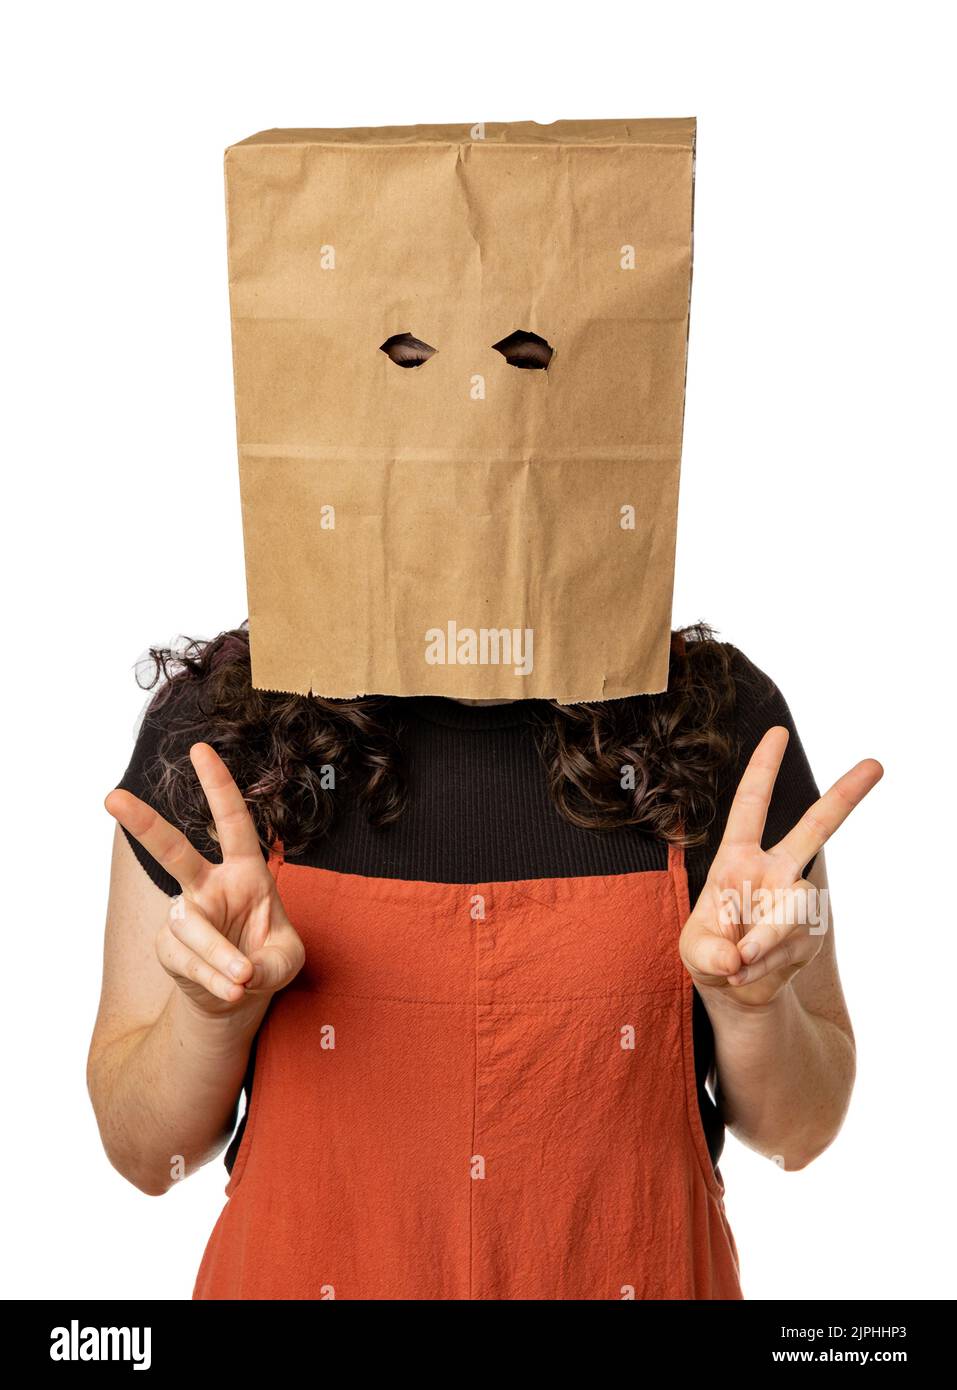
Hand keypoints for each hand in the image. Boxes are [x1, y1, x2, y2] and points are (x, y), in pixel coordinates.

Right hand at [105, 743, 304, 1017]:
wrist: (237, 994)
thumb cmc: (267, 961)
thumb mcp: (287, 959)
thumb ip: (271, 961)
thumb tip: (238, 972)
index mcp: (246, 871)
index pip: (232, 822)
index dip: (219, 786)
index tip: (200, 749)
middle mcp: (210, 886)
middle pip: (172, 850)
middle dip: (143, 823)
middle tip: (112, 798)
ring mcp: (186, 916)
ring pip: (192, 926)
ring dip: (219, 955)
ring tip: (242, 977)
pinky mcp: (170, 947)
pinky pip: (187, 961)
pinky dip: (211, 978)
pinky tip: (229, 991)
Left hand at [679, 727, 881, 1007]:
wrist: (737, 988)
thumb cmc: (710, 951)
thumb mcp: (696, 950)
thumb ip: (710, 951)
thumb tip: (738, 955)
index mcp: (738, 858)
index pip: (750, 806)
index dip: (763, 769)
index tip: (777, 732)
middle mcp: (774, 871)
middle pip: (815, 828)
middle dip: (845, 796)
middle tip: (875, 765)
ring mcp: (798, 901)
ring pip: (794, 910)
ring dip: (764, 942)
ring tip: (739, 962)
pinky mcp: (813, 931)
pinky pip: (791, 948)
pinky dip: (765, 967)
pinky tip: (751, 972)